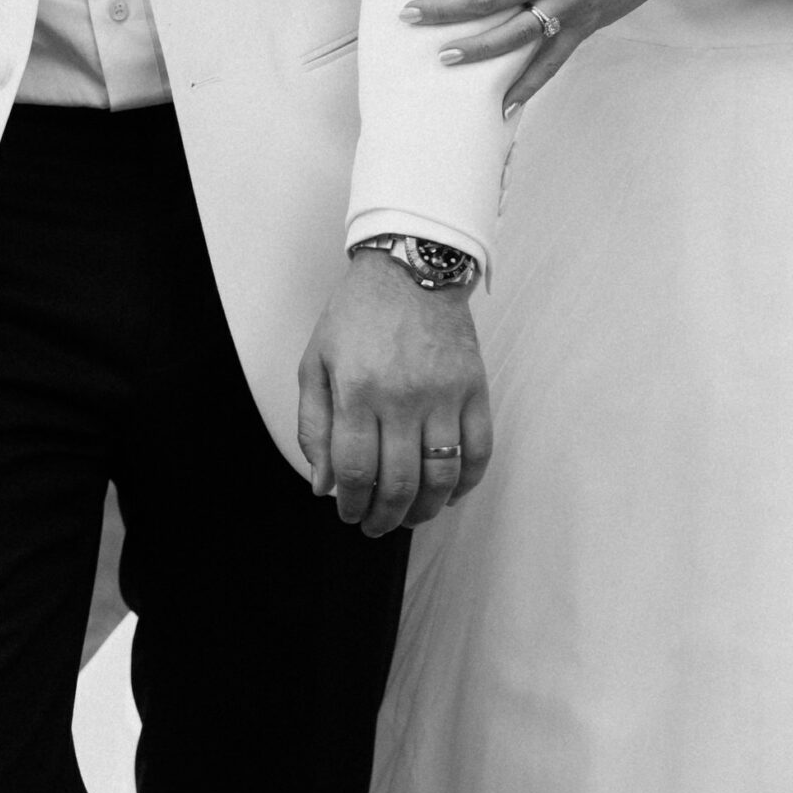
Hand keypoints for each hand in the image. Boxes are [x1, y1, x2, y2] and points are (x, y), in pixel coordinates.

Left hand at [297, 255, 491, 536]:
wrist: (410, 265)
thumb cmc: (357, 313)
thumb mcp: (315, 361)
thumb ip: (314, 426)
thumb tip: (324, 485)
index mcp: (358, 391)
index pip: (357, 473)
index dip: (352, 505)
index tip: (349, 514)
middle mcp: (403, 397)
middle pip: (400, 484)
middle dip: (385, 518)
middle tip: (377, 526)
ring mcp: (444, 394)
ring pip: (441, 478)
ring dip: (425, 511)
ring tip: (409, 516)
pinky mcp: (475, 388)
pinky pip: (479, 451)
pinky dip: (466, 482)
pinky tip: (449, 492)